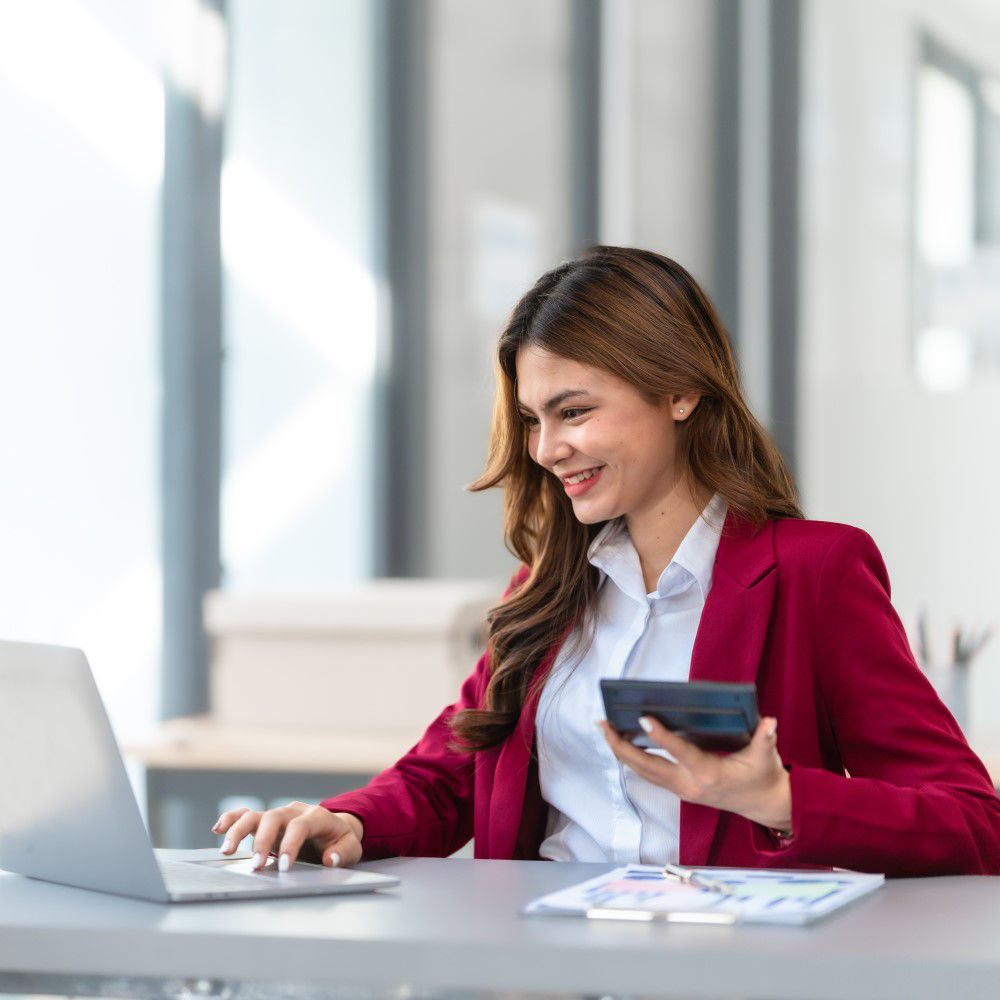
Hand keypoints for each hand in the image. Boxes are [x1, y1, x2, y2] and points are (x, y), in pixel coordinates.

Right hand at [212, 802, 364, 870]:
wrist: (334, 829)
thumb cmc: (340, 840)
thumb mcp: (350, 847)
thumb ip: (343, 853)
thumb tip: (329, 859)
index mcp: (316, 816)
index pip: (300, 826)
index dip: (291, 844)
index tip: (284, 867)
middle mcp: (293, 811)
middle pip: (273, 817)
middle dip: (262, 841)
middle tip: (256, 866)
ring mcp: (278, 815)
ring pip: (254, 815)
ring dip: (238, 830)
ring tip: (227, 850)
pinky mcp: (265, 822)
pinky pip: (245, 814)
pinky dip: (230, 819)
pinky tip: (218, 829)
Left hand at [599, 715, 792, 832]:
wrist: (764, 805)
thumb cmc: (763, 776)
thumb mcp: (766, 757)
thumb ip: (765, 739)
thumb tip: (769, 722)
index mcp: (709, 775)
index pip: (680, 753)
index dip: (660, 737)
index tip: (642, 719)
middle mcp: (689, 785)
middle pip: (648, 767)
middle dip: (622, 746)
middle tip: (604, 722)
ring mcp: (681, 789)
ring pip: (643, 771)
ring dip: (621, 751)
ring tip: (604, 727)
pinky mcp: (679, 789)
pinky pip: (649, 774)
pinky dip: (632, 758)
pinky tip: (620, 741)